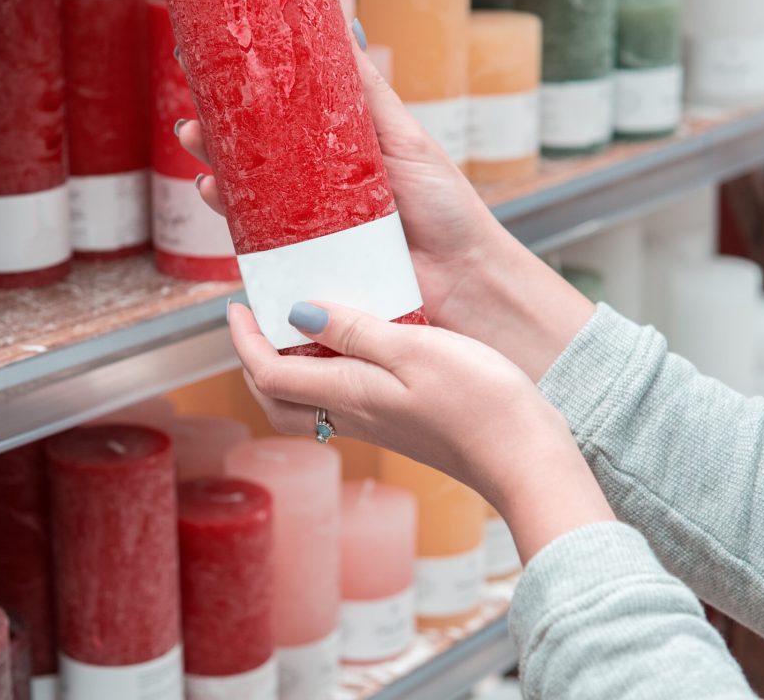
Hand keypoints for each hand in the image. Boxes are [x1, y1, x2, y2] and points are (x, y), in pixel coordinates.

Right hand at [178, 29, 594, 379]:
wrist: (466, 281)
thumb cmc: (447, 209)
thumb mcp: (406, 138)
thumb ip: (370, 93)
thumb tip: (345, 27)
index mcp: (344, 152)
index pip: (284, 119)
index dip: (246, 99)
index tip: (211, 72)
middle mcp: (323, 189)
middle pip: (258, 158)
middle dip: (218, 137)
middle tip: (191, 120)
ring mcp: (313, 229)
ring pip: (252, 199)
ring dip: (218, 177)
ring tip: (197, 153)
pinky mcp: (310, 267)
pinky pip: (264, 245)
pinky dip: (235, 223)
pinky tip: (216, 199)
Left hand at [228, 300, 615, 558]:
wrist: (525, 459)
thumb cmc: (480, 403)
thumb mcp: (414, 348)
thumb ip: (354, 330)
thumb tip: (297, 313)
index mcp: (348, 394)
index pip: (269, 373)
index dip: (245, 339)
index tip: (238, 305)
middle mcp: (354, 415)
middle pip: (277, 398)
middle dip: (255, 361)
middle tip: (256, 322)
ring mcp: (378, 425)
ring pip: (307, 403)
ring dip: (287, 370)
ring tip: (297, 331)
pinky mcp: (402, 425)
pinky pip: (342, 403)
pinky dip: (326, 375)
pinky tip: (353, 349)